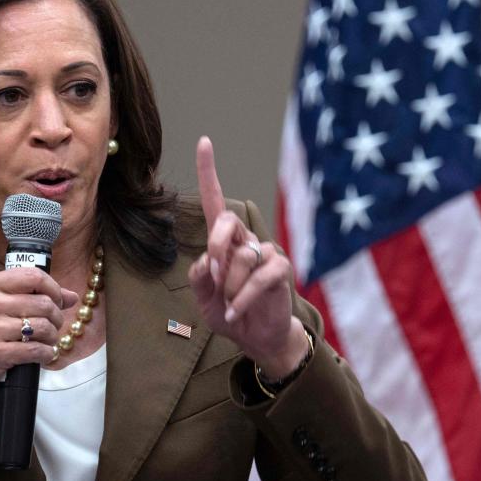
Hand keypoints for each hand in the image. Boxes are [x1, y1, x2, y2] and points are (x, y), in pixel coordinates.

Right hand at [0, 268, 78, 411]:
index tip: (58, 301)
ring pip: (43, 327)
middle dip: (56, 317)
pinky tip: (43, 354)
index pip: (33, 276)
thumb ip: (33, 296)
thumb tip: (71, 296)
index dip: (54, 289)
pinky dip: (46, 354)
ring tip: (46, 341)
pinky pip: (36, 349)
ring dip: (52, 337)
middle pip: (43, 303)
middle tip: (51, 327)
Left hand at [187, 136, 308, 377]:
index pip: (214, 201)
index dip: (208, 172)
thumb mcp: (203, 297)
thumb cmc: (228, 312)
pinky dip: (242, 298)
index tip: (203, 142)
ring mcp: (265, 253)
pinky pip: (260, 277)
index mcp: (224, 241)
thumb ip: (199, 276)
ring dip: (229, 286)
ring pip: (242, 257)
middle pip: (227, 222)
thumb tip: (208, 261)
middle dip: (215, 248)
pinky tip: (236, 311)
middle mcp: (245, 240)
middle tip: (213, 276)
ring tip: (230, 305)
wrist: (255, 338)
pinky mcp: (280, 270)